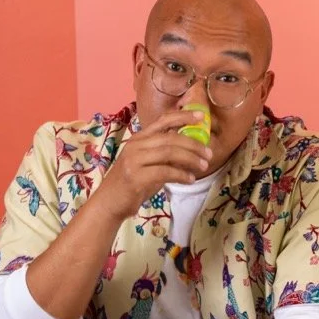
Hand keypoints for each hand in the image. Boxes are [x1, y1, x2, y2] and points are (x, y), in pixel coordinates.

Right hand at [96, 110, 212, 219]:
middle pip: (171, 138)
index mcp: (139, 138)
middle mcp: (136, 145)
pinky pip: (165, 172)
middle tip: (209, 154)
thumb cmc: (132, 183)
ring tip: (203, 166)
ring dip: (190, 159)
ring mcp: (134, 160)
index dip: (183, 116)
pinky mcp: (135, 177)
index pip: (163, 121)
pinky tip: (190, 179)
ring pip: (169, 152)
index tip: (202, 116)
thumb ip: (166, 154)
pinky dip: (181, 175)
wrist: (110, 203)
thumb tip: (193, 149)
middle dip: (194, 145)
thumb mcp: (149, 163)